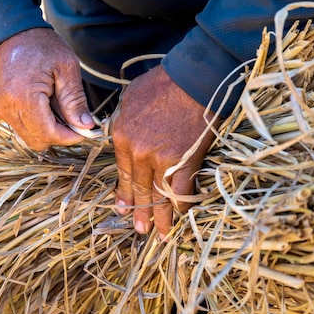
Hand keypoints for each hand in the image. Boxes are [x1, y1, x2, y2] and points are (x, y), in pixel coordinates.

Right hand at [0, 28, 93, 150]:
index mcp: (24, 98)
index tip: (85, 129)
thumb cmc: (41, 44)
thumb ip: (75, 100)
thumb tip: (86, 127)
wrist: (9, 29)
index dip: (70, 137)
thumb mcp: (66, 68)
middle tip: (74, 118)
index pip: (48, 134)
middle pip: (37, 141)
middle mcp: (6, 107)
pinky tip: (46, 104)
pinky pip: (19, 126)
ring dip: (47, 129)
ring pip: (28, 136)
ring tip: (59, 106)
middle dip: (59, 135)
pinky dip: (36, 122)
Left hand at [112, 65, 217, 238]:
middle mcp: (139, 153)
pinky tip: (180, 214)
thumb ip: (123, 122)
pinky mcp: (186, 162)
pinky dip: (181, 203)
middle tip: (139, 229)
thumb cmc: (162, 83)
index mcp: (122, 137)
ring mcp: (163, 160)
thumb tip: (122, 134)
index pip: (122, 173)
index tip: (123, 208)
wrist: (192, 79)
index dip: (124, 193)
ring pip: (159, 195)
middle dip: (139, 211)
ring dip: (159, 217)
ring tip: (158, 234)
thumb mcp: (130, 99)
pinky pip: (181, 190)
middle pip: (138, 188)